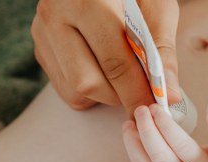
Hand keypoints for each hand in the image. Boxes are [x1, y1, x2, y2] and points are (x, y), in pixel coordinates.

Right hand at [32, 0, 179, 112]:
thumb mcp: (155, 5)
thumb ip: (161, 49)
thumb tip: (167, 94)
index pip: (113, 61)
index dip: (136, 90)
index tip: (153, 106)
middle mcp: (56, 16)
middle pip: (87, 82)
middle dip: (119, 95)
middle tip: (141, 93)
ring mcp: (43, 34)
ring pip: (73, 90)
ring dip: (103, 94)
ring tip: (121, 77)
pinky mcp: (40, 48)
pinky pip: (64, 87)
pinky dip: (88, 89)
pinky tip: (102, 69)